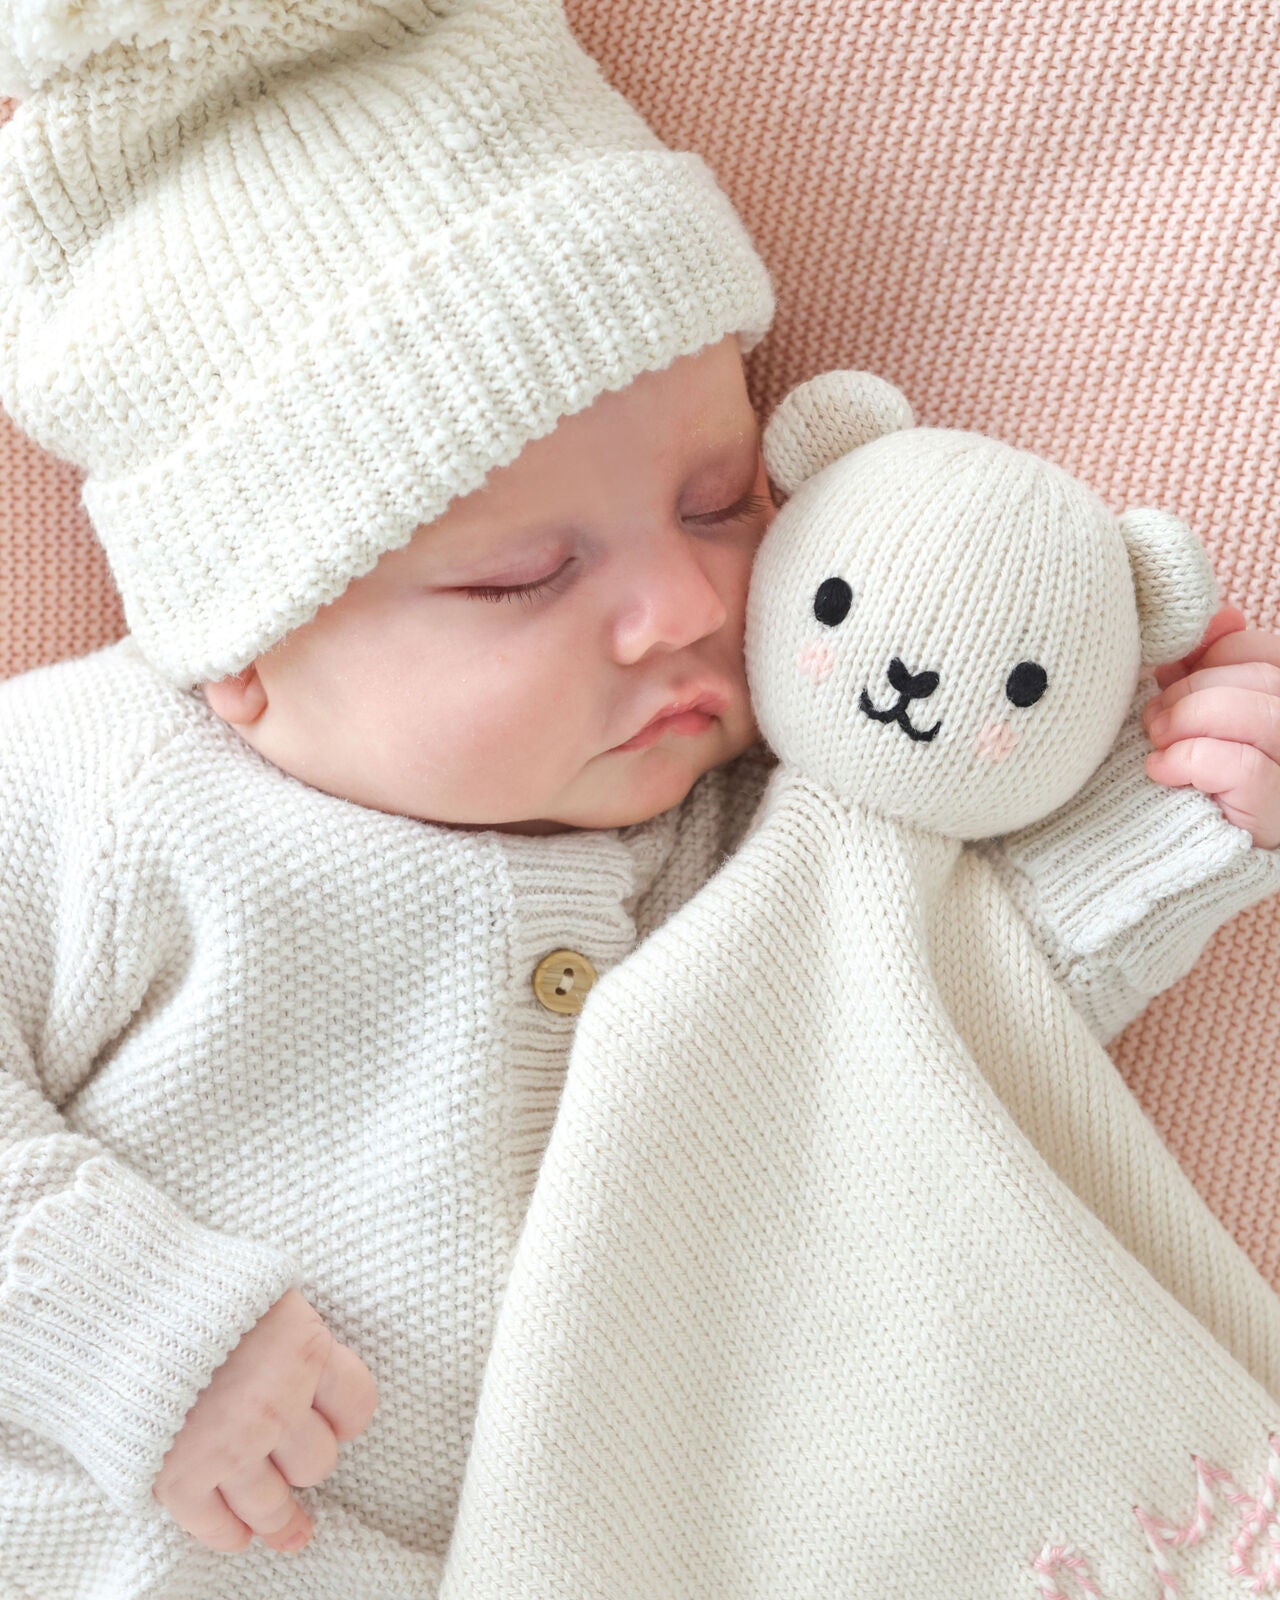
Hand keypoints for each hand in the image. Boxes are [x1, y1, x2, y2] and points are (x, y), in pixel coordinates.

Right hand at [153, 1289, 377, 1555]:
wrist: (121, 1302)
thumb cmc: (197, 1290)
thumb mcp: (266, 1295)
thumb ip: (292, 1337)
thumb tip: (308, 1358)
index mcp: (306, 1350)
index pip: (357, 1407)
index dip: (345, 1418)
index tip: (333, 1424)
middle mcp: (278, 1404)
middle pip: (318, 1462)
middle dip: (305, 1461)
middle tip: (294, 1464)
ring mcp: (232, 1446)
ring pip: (273, 1506)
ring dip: (280, 1519)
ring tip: (288, 1530)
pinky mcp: (181, 1477)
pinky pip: (217, 1525)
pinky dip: (229, 1534)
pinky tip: (238, 1534)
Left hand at [1143, 604, 1279, 846]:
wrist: (1195, 861)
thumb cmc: (1197, 781)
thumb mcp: (1203, 716)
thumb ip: (1204, 670)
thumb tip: (1206, 622)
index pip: (1255, 649)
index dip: (1203, 658)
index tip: (1165, 681)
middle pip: (1258, 677)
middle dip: (1189, 691)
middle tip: (1152, 720)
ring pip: (1257, 715)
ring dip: (1189, 722)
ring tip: (1157, 744)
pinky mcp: (1278, 809)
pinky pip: (1242, 767)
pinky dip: (1190, 762)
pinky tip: (1162, 772)